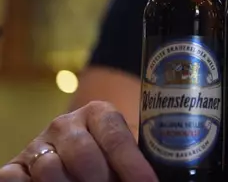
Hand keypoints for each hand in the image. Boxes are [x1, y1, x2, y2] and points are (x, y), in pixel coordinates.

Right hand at [0, 101, 156, 181]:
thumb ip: (133, 162)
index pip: (116, 138)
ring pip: (51, 170)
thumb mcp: (119, 153)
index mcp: (98, 113)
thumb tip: (151, 180)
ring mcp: (38, 144)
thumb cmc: (105, 157)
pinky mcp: (15, 165)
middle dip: (101, 181)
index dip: (133, 166)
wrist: (69, 153)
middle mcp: (66, 124)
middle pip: (84, 156)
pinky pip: (18, 179)